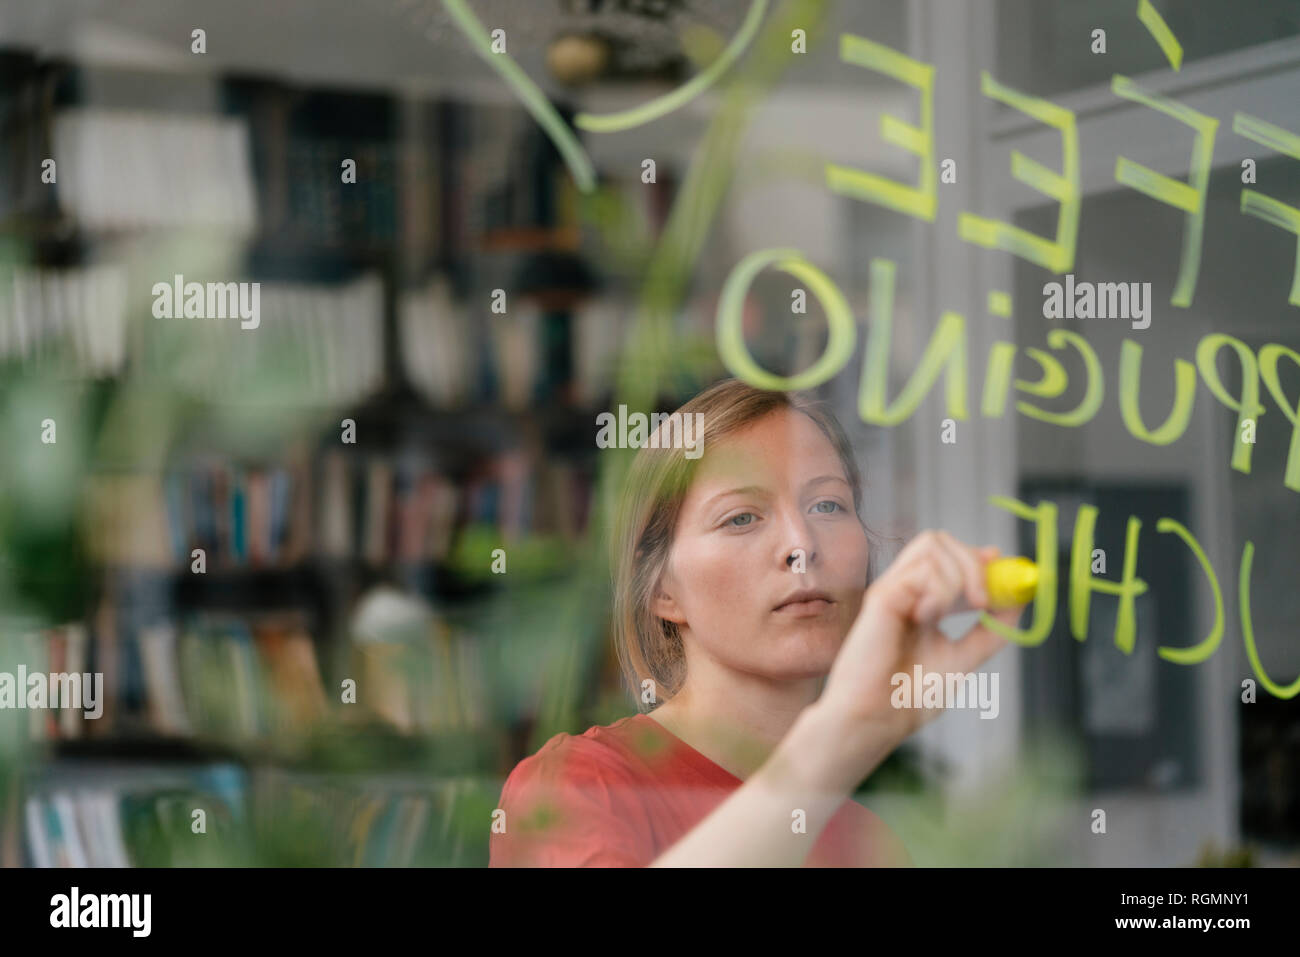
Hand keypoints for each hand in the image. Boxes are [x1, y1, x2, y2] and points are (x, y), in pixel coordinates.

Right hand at [818, 530, 1023, 752]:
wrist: (877, 719)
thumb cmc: (908, 697)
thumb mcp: (964, 659)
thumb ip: (991, 630)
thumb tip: (1020, 598)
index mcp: (921, 602)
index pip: (949, 557)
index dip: (977, 556)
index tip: (1001, 567)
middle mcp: (905, 590)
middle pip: (940, 540)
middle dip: (973, 563)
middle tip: (982, 603)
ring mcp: (892, 590)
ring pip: (933, 544)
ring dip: (957, 577)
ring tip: (948, 616)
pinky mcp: (882, 596)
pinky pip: (923, 570)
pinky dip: (939, 591)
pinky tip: (926, 618)